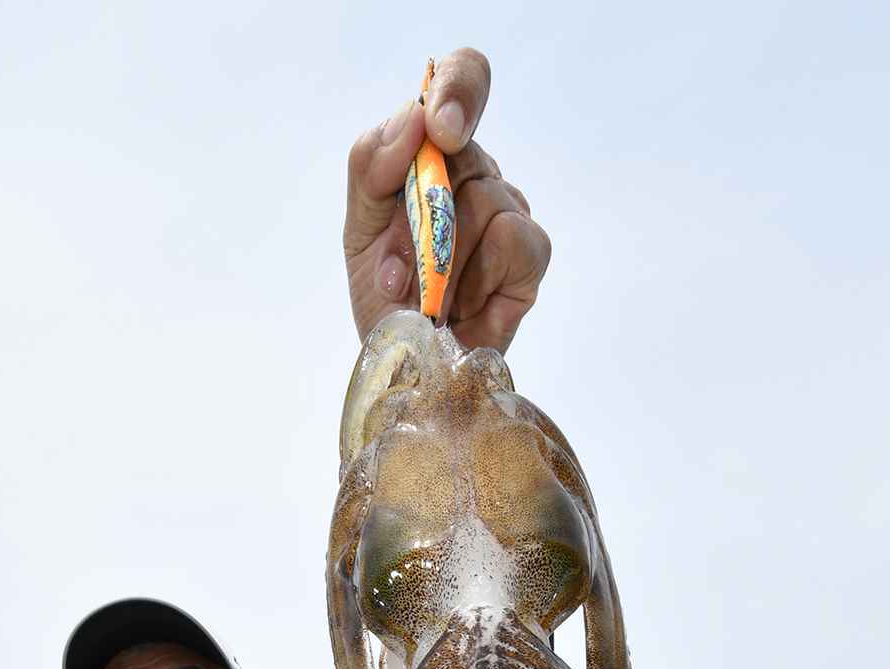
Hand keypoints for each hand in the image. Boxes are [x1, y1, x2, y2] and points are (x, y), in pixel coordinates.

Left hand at [344, 48, 550, 355]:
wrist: (404, 368)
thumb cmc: (385, 296)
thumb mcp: (358, 227)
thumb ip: (371, 165)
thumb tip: (412, 119)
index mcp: (436, 152)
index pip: (463, 79)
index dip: (459, 87)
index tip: (440, 128)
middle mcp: (477, 174)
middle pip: (467, 149)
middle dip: (424, 208)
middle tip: (405, 259)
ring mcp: (510, 211)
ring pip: (486, 198)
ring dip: (443, 256)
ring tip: (430, 292)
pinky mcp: (531, 257)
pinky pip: (515, 239)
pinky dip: (477, 275)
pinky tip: (460, 303)